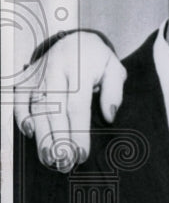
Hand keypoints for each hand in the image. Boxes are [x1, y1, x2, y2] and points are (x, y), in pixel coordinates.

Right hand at [14, 31, 125, 170]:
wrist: (75, 38)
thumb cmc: (97, 60)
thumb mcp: (114, 69)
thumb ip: (114, 91)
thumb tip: (109, 116)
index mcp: (79, 68)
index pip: (77, 106)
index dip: (78, 132)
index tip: (82, 154)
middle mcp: (54, 71)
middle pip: (54, 110)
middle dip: (58, 140)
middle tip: (64, 164)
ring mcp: (38, 75)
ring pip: (35, 108)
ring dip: (41, 135)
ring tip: (49, 159)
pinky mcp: (26, 78)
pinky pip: (18, 99)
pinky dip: (20, 115)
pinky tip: (29, 133)